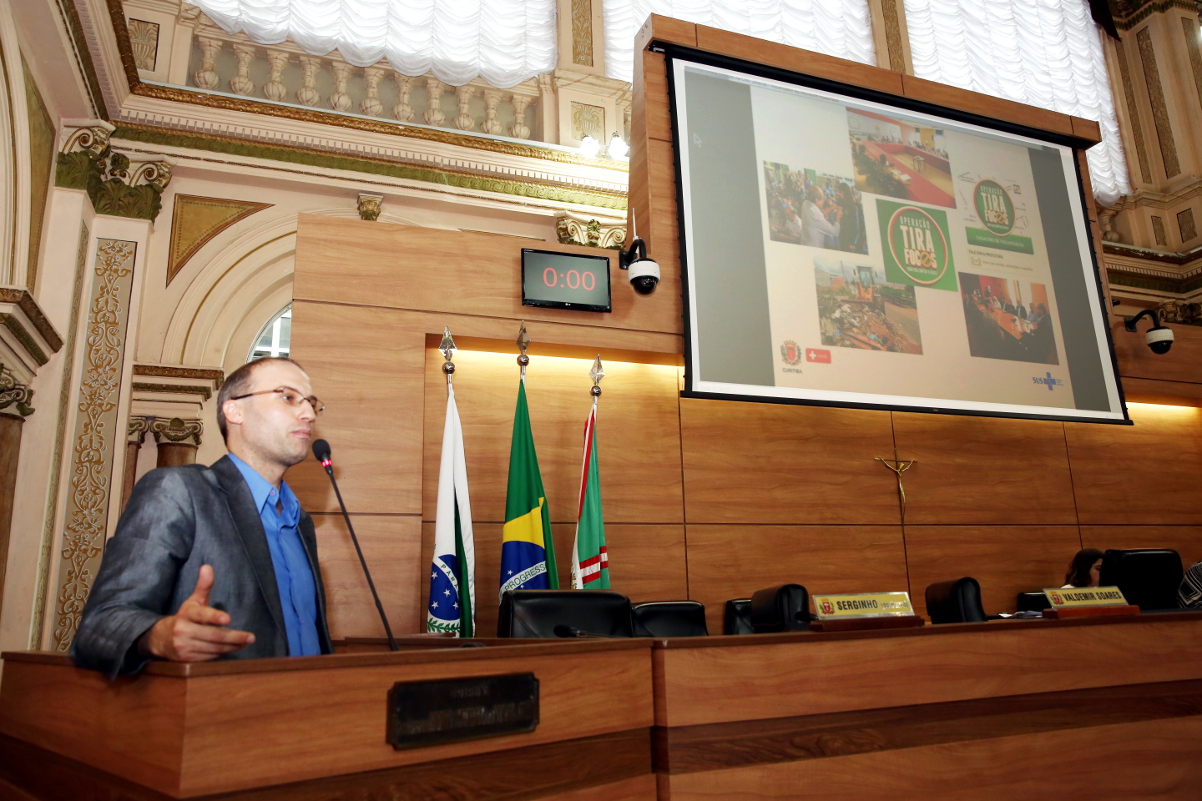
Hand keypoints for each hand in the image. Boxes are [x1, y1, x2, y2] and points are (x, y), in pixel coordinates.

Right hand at [139, 565, 254, 661]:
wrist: (160, 639)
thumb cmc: (185, 617)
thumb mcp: (193, 601)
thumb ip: (203, 586)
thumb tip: (207, 567)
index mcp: (186, 614)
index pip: (200, 615)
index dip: (213, 617)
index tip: (228, 618)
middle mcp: (183, 631)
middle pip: (212, 635)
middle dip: (233, 637)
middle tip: (250, 637)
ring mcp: (185, 647)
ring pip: (213, 648)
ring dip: (232, 646)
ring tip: (246, 642)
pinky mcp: (187, 660)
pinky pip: (209, 657)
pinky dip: (223, 653)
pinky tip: (235, 648)